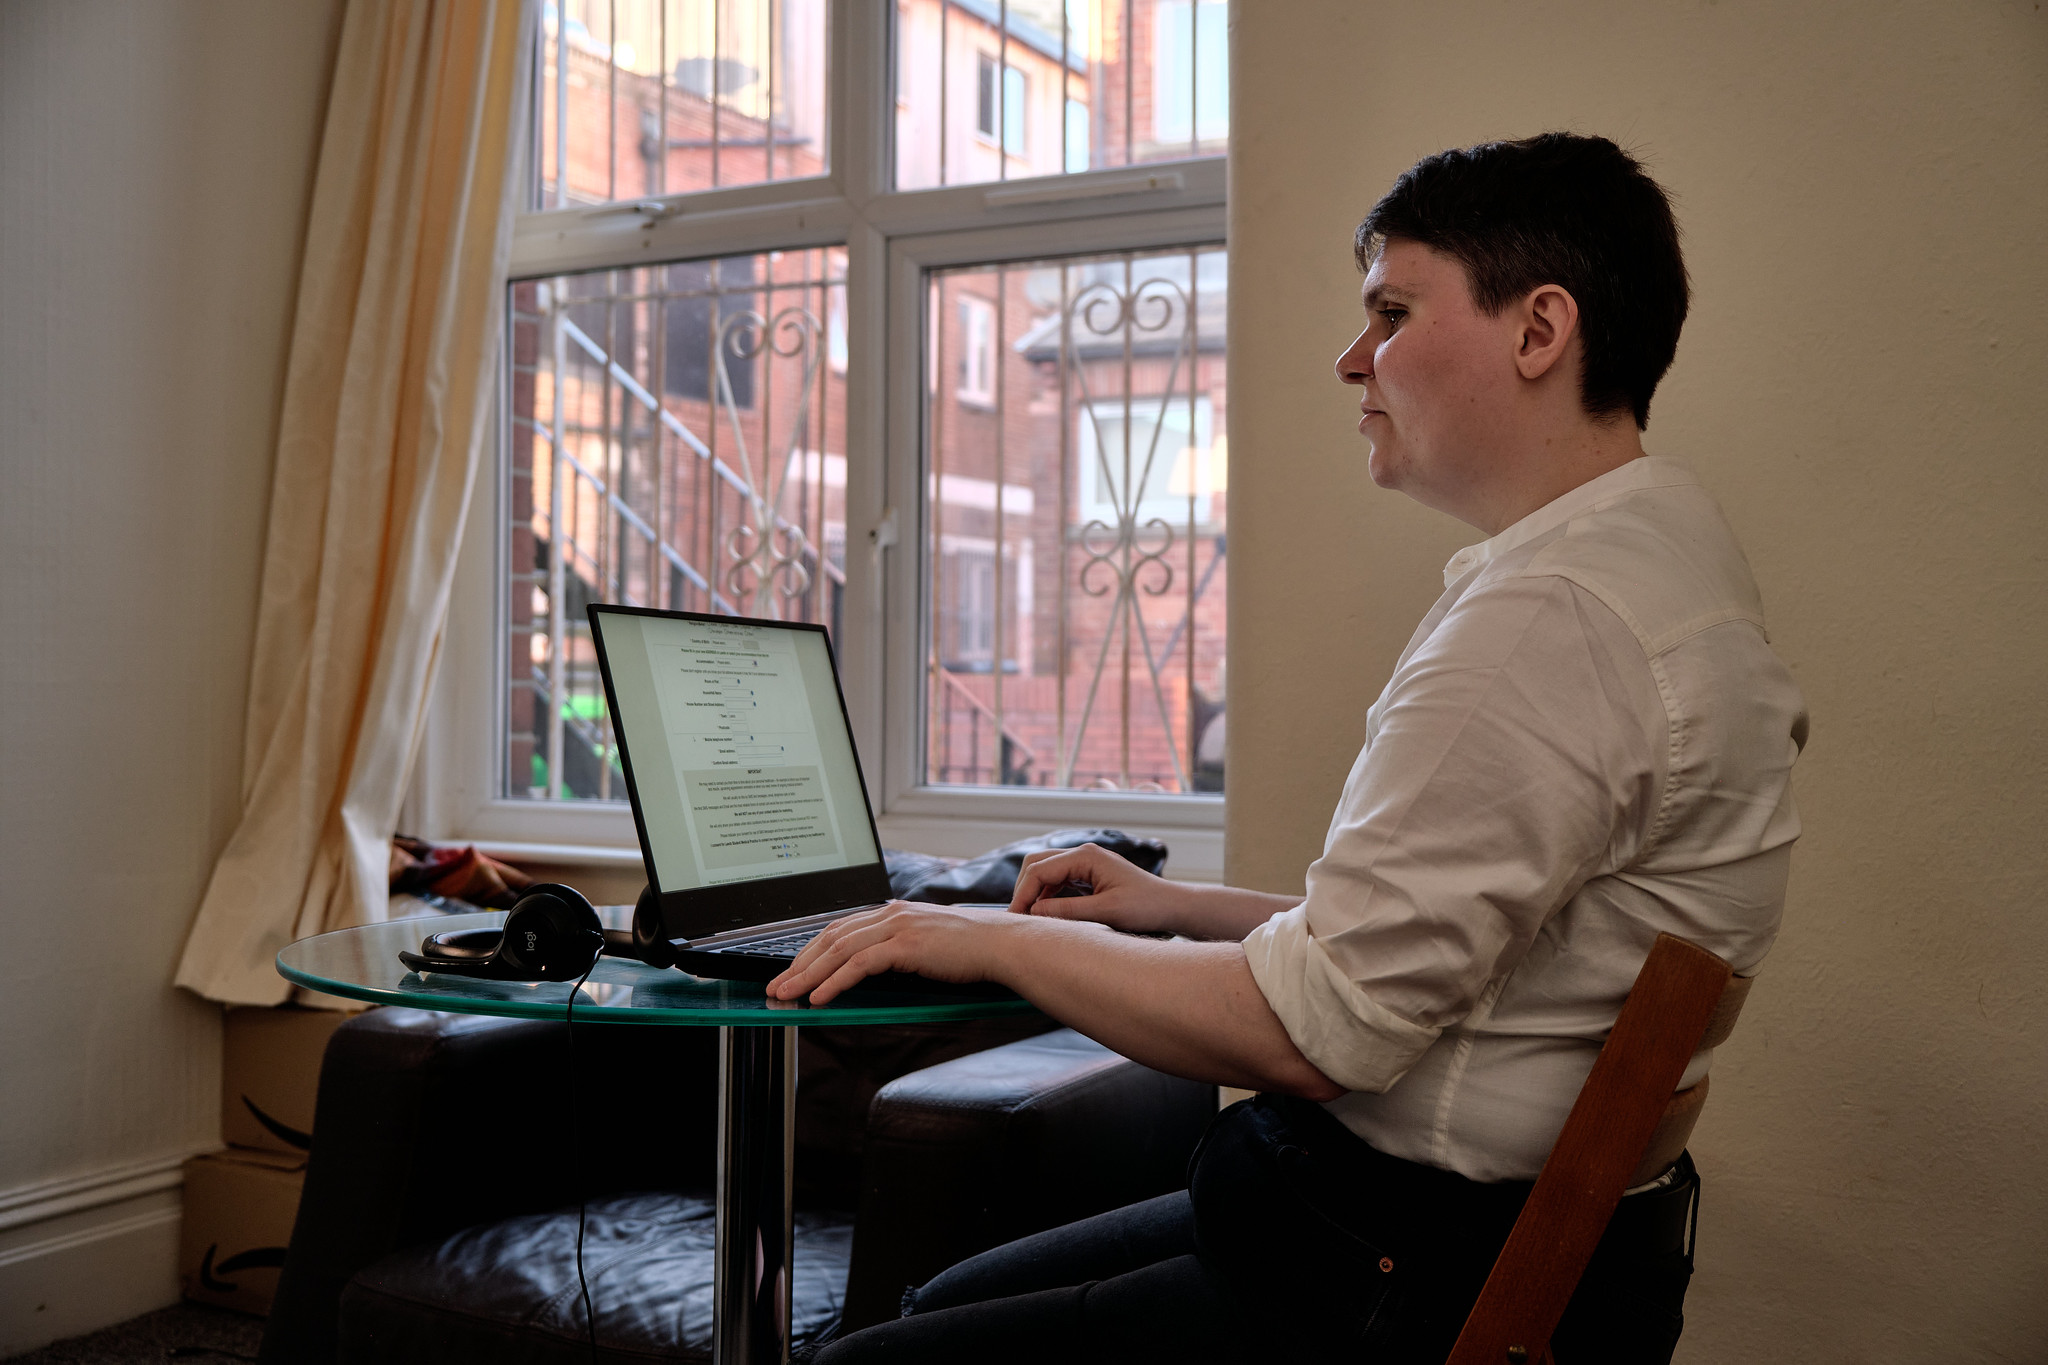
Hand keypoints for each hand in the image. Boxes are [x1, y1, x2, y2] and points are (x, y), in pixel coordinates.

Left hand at [767, 901, 1016, 1003]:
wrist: (1002, 945)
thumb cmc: (971, 951)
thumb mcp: (927, 946)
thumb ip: (898, 951)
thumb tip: (870, 973)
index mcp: (894, 912)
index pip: (840, 929)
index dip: (811, 951)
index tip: (792, 971)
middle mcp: (891, 913)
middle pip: (831, 936)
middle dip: (799, 963)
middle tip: (777, 986)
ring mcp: (898, 926)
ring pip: (839, 950)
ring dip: (807, 974)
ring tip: (788, 994)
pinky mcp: (906, 943)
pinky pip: (859, 964)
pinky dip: (835, 981)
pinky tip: (819, 996)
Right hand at [1006, 843, 1178, 933]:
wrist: (1171, 907)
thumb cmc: (1146, 907)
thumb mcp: (1106, 913)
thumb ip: (1067, 911)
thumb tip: (1033, 913)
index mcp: (1086, 856)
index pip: (1039, 870)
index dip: (1022, 895)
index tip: (1015, 919)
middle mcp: (1083, 854)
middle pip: (1037, 865)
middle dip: (1023, 890)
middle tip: (1017, 920)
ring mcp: (1085, 863)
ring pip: (1045, 873)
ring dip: (1034, 894)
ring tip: (1029, 921)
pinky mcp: (1088, 875)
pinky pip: (1058, 881)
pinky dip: (1047, 897)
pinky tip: (1046, 916)